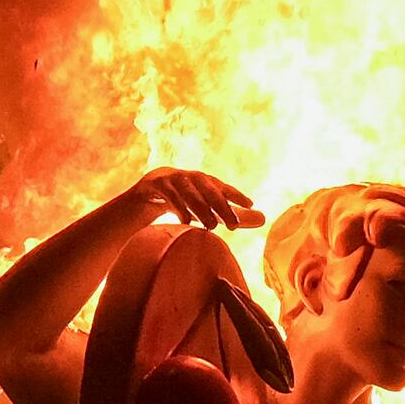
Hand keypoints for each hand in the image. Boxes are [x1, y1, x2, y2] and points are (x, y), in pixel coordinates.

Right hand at [125, 166, 261, 230]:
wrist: (141, 196)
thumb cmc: (179, 202)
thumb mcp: (206, 209)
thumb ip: (232, 214)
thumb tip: (263, 219)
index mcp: (201, 180)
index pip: (221, 186)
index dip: (235, 194)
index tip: (250, 205)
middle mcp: (187, 176)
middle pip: (207, 187)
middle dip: (221, 205)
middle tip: (233, 225)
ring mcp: (169, 178)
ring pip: (189, 191)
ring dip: (201, 208)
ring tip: (211, 226)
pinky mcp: (153, 185)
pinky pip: (168, 194)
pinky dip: (178, 206)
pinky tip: (186, 221)